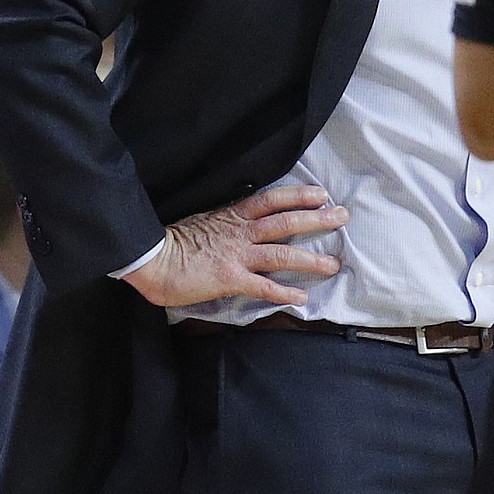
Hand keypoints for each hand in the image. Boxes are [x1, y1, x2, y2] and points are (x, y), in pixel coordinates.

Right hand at [124, 186, 347, 308]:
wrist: (151, 258)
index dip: (299, 195)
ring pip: (282, 253)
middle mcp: (241, 232)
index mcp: (233, 216)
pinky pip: (263, 286)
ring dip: (311, 259)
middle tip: (341, 217)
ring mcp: (237, 255)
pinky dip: (284, 292)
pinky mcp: (230, 278)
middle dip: (317, 219)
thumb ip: (227, 223)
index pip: (272, 199)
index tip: (321, 194)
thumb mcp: (204, 221)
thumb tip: (242, 224)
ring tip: (333, 264)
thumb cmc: (173, 241)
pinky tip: (301, 298)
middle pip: (287, 221)